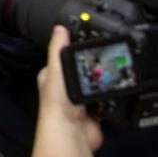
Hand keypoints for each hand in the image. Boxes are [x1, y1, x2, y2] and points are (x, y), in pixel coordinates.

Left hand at [33, 26, 101, 156]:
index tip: (84, 43)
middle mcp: (63, 89)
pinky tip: (108, 94)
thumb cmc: (56, 102)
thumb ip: (58, 49)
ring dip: (98, 84)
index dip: (72, 51)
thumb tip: (59, 28)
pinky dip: (107, 99)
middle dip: (89, 69)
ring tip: (103, 77)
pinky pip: (103, 103)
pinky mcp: (92, 113)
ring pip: (92, 87)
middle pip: (80, 72)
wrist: (70, 131)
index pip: (62, 58)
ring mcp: (78, 102)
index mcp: (51, 76)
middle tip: (100, 61)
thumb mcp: (56, 68)